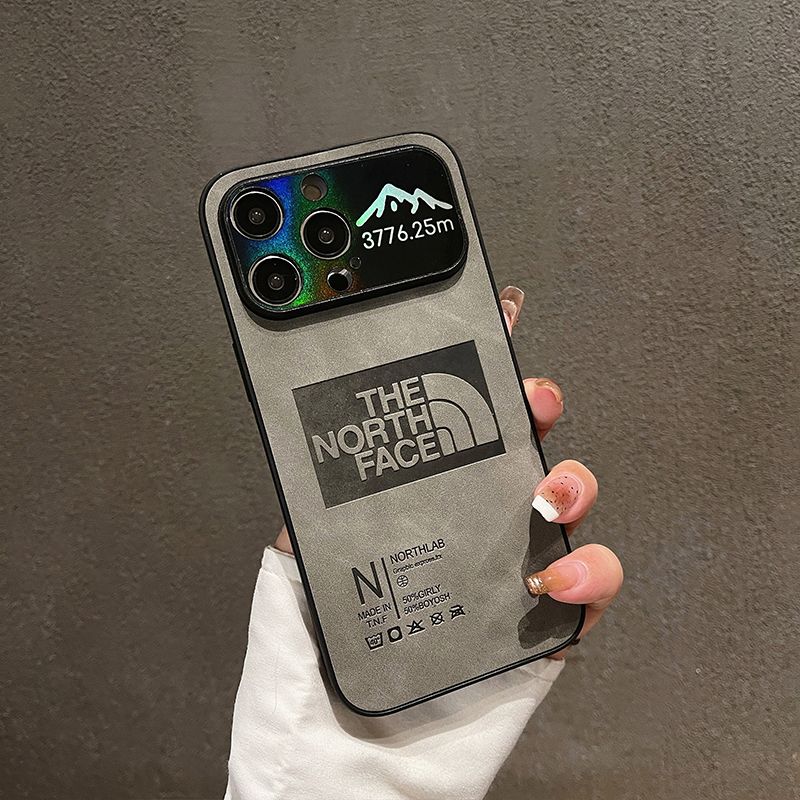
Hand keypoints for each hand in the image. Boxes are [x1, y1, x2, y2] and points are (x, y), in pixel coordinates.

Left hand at [275, 285, 622, 655]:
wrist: (347, 756)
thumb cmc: (319, 666)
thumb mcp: (296, 570)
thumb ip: (308, 514)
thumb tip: (311, 457)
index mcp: (418, 501)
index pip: (453, 417)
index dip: (482, 360)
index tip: (497, 312)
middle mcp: (470, 523)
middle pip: (524, 444)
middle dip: (537, 405)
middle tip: (528, 400)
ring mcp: (512, 566)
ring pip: (572, 501)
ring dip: (574, 483)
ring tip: (541, 498)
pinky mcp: (546, 622)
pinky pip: (595, 583)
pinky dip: (589, 570)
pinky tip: (548, 576)